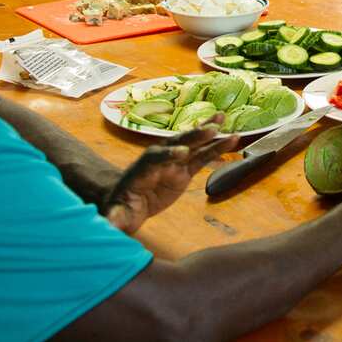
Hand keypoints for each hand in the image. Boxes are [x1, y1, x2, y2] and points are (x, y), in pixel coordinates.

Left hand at [102, 123, 236, 233]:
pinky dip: (216, 148)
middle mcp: (158, 161)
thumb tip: (110, 223)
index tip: (182, 154)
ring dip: (207, 131)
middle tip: (210, 129)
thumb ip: (115, 217)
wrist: (128, 204)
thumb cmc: (120, 208)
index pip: (154, 158)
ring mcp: (173, 164)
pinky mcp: (185, 170)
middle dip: (191, 136)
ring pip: (192, 145)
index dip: (167, 155)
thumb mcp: (117, 214)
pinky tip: (232, 138)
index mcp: (141, 170)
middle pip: (175, 144)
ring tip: (223, 118)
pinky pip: (202, 157)